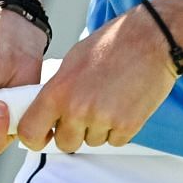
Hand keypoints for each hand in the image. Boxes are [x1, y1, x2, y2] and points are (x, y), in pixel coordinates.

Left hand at [17, 2, 176, 153]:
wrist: (151, 39)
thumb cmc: (113, 44)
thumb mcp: (73, 61)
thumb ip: (58, 90)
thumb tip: (47, 111)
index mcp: (58, 92)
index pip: (31, 132)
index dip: (36, 138)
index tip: (44, 136)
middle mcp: (77, 110)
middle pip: (66, 143)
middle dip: (74, 132)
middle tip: (87, 111)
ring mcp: (103, 120)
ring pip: (93, 141)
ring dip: (99, 128)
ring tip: (110, 99)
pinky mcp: (127, 126)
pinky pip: (116, 141)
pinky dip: (120, 128)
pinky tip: (124, 104)